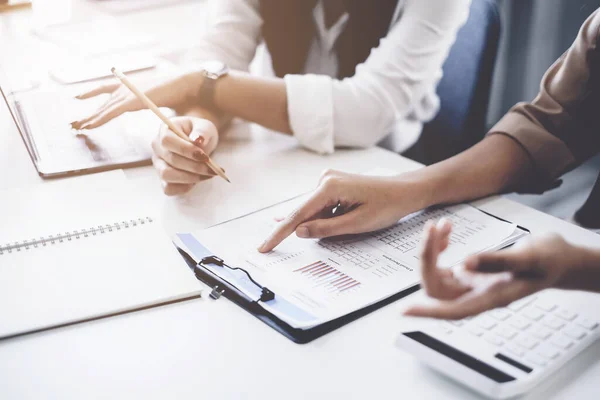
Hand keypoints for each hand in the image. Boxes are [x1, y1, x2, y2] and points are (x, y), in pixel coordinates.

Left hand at [71, 72, 201, 129]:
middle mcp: (127, 87)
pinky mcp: (132, 101)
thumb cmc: (180, 93)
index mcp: (132, 85)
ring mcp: (129, 93)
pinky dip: (99, 119)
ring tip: (77, 128)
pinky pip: (111, 112)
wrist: (187, 85)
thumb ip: (153, 102)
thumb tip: (156, 106)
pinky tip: (89, 126)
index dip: (91, 91)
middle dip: (88, 114)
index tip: (77, 95)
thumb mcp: (161, 99)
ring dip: (90, 119)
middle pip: (102, 102)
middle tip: (73, 124)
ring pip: (104, 109)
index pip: (106, 88)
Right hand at [152, 116, 218, 195]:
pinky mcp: (164, 179)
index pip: (167, 141)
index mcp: (164, 131)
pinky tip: (198, 180)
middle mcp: (158, 149)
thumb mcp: (205, 126)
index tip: (204, 156)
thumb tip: (198, 140)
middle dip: (194, 167)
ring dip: (190, 178)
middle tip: (213, 169)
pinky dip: (184, 188)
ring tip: (207, 174)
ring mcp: (159, 165)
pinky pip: (168, 189)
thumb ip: (202, 131)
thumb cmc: (200, 132)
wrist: (199, 142)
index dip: (186, 150)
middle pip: (170, 160)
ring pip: (167, 175)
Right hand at [258, 169, 426, 252]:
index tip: (263, 247)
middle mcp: (324, 180)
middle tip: (313, 238)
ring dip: (325, 224)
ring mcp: (328, 181)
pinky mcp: (332, 185)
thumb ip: (326, 229)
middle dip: (305, 230)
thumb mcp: (357, 224)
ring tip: (355, 219)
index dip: (279, 234)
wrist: (405, 191)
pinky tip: (344, 216)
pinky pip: (322, 208)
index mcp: (328, 187)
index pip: (297, 216)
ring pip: (314, 212)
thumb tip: (299, 232)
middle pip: (304, 213)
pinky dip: (327, 218)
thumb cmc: (387, 206)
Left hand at [404, 220, 587, 319]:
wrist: (558, 258)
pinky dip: (439, 247)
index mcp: (492, 297)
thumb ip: (497, 261)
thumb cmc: (549, 261)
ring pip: (437, 274)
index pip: (453, 310)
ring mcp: (471, 284)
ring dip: (432, 249)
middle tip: (434, 228)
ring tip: (442, 225)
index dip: (429, 312)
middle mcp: (476, 294)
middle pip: (437, 287)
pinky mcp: (469, 272)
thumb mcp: (529, 257)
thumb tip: (465, 263)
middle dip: (428, 257)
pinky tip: (446, 231)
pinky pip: (443, 264)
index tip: (405, 310)